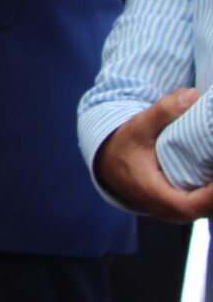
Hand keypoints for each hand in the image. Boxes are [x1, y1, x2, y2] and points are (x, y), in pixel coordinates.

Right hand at [95, 88, 212, 222]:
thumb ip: (163, 111)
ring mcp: (175, 213)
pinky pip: (203, 207)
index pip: (195, 204)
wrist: (106, 162)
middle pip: (208, 210)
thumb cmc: (123, 146)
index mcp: (156, 194)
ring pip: (207, 210)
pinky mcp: (180, 208)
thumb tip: (192, 94)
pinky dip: (211, 195)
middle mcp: (168, 210)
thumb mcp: (139, 127)